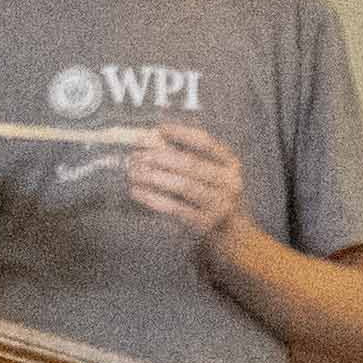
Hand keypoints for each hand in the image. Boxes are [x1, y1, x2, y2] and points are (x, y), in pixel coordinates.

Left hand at [113, 118, 244, 231]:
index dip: (183, 134)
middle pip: (191, 164)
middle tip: (135, 155)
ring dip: (154, 177)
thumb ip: (185, 156)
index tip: (160, 128)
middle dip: (160, 157)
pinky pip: (175, 208)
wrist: (229, 234)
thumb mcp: (207, 174)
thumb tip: (151, 138)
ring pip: (183, 186)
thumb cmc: (209, 195)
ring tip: (133, 172)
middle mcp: (230, 182)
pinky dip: (154, 198)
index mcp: (230, 163)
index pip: (206, 143)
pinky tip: (137, 192)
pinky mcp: (206, 224)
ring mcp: (220, 205)